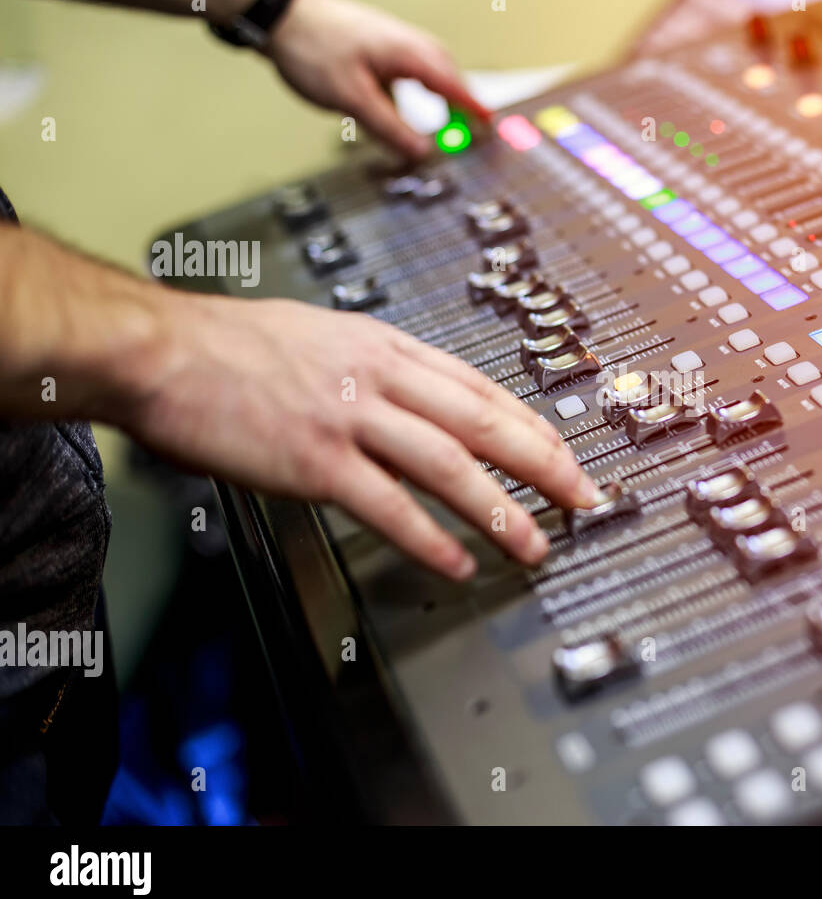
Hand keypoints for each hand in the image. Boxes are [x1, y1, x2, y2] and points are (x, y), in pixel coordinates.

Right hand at [117, 291, 598, 579]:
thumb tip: (416, 399)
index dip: (531, 425)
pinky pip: (388, 505)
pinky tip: (457, 562)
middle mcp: (379, 377)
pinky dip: (429, 537)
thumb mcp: (324, 336)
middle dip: (544, 463)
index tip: (564, 453)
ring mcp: (350, 418)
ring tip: (534, 542)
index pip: (479, 387)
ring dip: (501, 509)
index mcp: (385, 346)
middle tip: (583, 497)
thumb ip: (376, 368)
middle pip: (484, 422)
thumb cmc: (232, 344)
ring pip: (449, 465)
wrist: (161, 350)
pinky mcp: (314, 460)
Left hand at [263, 0, 491, 158]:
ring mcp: (393, 39)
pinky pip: (413, 66)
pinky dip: (422, 84)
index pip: (454, 86)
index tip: (491, 127)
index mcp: (408, 53)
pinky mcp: (379, 42)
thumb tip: (420, 152)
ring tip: (450, 116)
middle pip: (448, 74)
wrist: (280, 14)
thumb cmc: (312, 47)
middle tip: (475, 127)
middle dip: (463, 101)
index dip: (474, 110)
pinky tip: (410, 99)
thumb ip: (390, 128)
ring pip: (431, 68)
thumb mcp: (353, 99)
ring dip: (444, 92)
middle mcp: (407, 42)